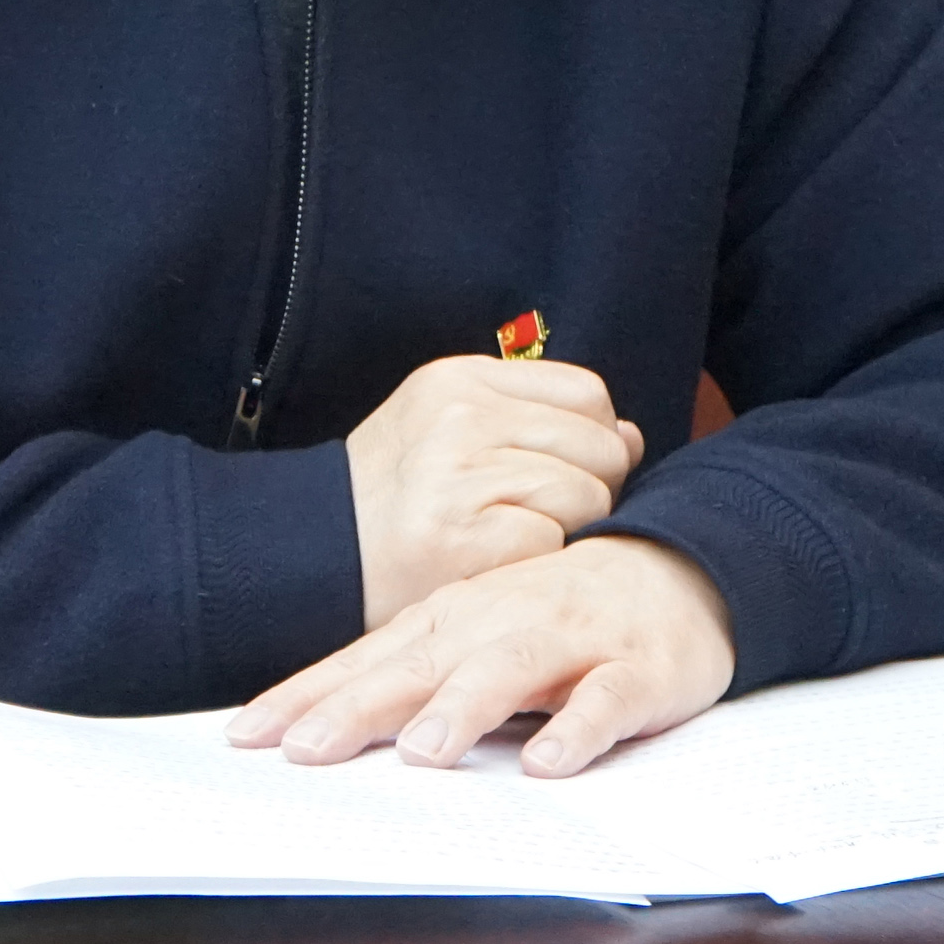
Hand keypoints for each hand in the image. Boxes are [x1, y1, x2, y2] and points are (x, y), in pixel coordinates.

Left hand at [227, 536, 734, 777]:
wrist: (675, 568)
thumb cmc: (558, 609)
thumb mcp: (476, 631)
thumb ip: (411, 671)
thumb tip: (322, 717)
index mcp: (457, 616)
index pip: (370, 657)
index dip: (310, 693)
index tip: (247, 732)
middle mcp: (502, 619)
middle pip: (423, 663)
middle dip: (362, 706)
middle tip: (303, 747)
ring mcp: (569, 639)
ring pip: (512, 671)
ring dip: (466, 708)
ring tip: (422, 753)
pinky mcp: (634, 667)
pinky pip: (605, 701)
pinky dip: (577, 729)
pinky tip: (548, 761)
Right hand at [344, 355, 643, 627]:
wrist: (312, 555)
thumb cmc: (394, 496)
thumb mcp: (448, 427)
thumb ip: (535, 420)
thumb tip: (631, 436)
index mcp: (461, 378)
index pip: (587, 394)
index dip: (596, 437)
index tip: (570, 468)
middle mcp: (463, 417)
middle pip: (600, 445)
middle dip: (593, 487)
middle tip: (542, 515)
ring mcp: (463, 476)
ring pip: (587, 495)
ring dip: (571, 529)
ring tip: (517, 538)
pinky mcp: (467, 539)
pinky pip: (556, 543)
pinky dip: (540, 563)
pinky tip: (501, 564)